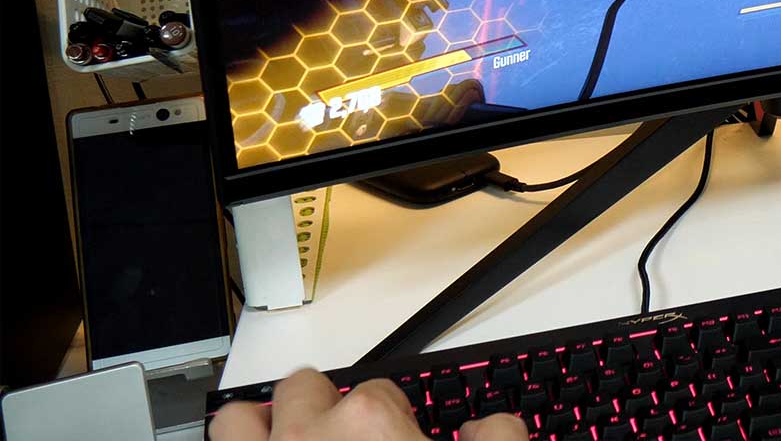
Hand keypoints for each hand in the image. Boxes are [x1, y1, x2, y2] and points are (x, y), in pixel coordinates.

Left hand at [209, 368, 526, 440]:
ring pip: (239, 421)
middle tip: (341, 438)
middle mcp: (308, 438)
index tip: (399, 440)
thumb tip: (486, 428)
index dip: (393, 420)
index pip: (378, 393)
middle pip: (302, 389)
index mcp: (370, 424)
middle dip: (321, 407)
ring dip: (259, 426)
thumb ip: (497, 437)